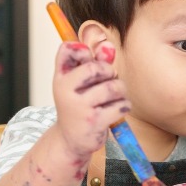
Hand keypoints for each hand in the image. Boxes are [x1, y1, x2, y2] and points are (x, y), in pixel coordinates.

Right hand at [52, 41, 130, 159]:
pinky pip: (121, 105)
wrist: (70, 140)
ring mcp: (79, 107)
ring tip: (114, 98)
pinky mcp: (94, 122)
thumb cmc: (80, 105)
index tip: (90, 61)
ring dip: (121, 91)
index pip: (68, 49)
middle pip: (96, 67)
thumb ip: (96, 61)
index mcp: (61, 76)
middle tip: (109, 81)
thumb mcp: (83, 82)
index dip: (84, 50)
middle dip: (110, 72)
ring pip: (113, 87)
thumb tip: (108, 45)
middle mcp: (65, 90)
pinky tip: (116, 111)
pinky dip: (124, 106)